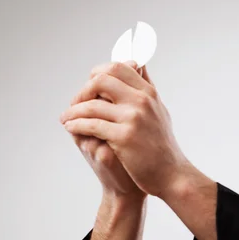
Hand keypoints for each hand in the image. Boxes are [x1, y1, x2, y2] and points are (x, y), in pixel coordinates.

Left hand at [60, 61, 190, 199]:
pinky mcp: (124, 137)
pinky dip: (76, 125)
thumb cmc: (162, 145)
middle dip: (83, 91)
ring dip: (74, 111)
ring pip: (92, 104)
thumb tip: (138, 64)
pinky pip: (91, 124)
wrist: (171, 174)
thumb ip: (146, 88)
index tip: (89, 87)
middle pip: (102, 80)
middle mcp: (142, 101)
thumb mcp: (159, 110)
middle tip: (75, 103)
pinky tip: (71, 128)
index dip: (98, 74)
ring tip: (67, 118)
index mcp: (149, 93)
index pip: (118, 67)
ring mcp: (133, 118)